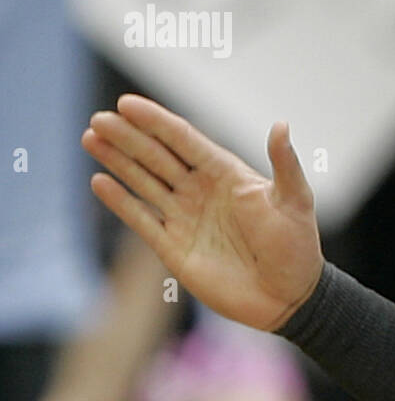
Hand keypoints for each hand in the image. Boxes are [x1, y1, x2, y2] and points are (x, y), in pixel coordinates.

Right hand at [82, 94, 322, 331]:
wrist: (289, 296)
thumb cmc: (297, 246)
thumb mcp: (295, 200)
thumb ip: (284, 163)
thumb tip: (281, 124)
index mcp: (227, 174)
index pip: (185, 141)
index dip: (157, 122)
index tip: (127, 104)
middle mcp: (202, 191)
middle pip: (157, 157)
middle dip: (128, 137)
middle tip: (99, 119)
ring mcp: (186, 218)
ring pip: (144, 182)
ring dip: (118, 161)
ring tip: (91, 138)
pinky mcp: (174, 247)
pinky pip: (141, 219)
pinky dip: (120, 201)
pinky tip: (100, 182)